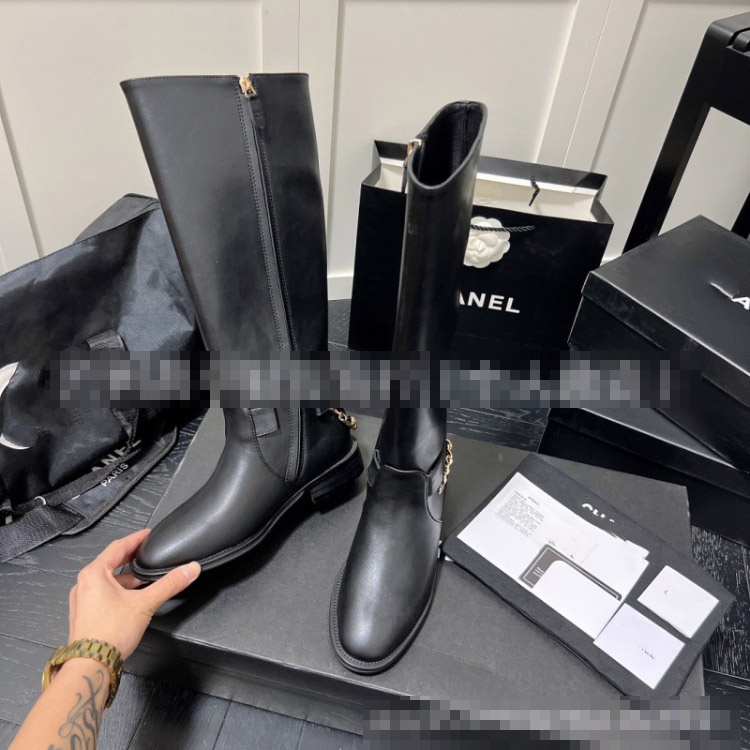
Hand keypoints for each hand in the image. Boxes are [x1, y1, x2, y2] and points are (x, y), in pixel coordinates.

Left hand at [68, 529, 200, 659]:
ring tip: (145, 577)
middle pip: (112, 563)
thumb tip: (190, 569)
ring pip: (108, 580)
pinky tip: (132, 598)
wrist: (90, 666)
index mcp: (94, 574)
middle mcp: (84, 584)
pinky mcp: (84, 614)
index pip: (118, 546)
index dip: (136, 539)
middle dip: (132, 558)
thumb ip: (170, 584)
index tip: (148, 534)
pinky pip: (103, 594)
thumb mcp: (145, 603)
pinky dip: (119, 591)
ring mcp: (82, 600)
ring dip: (126, 577)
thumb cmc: (110, 633)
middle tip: (148, 552)